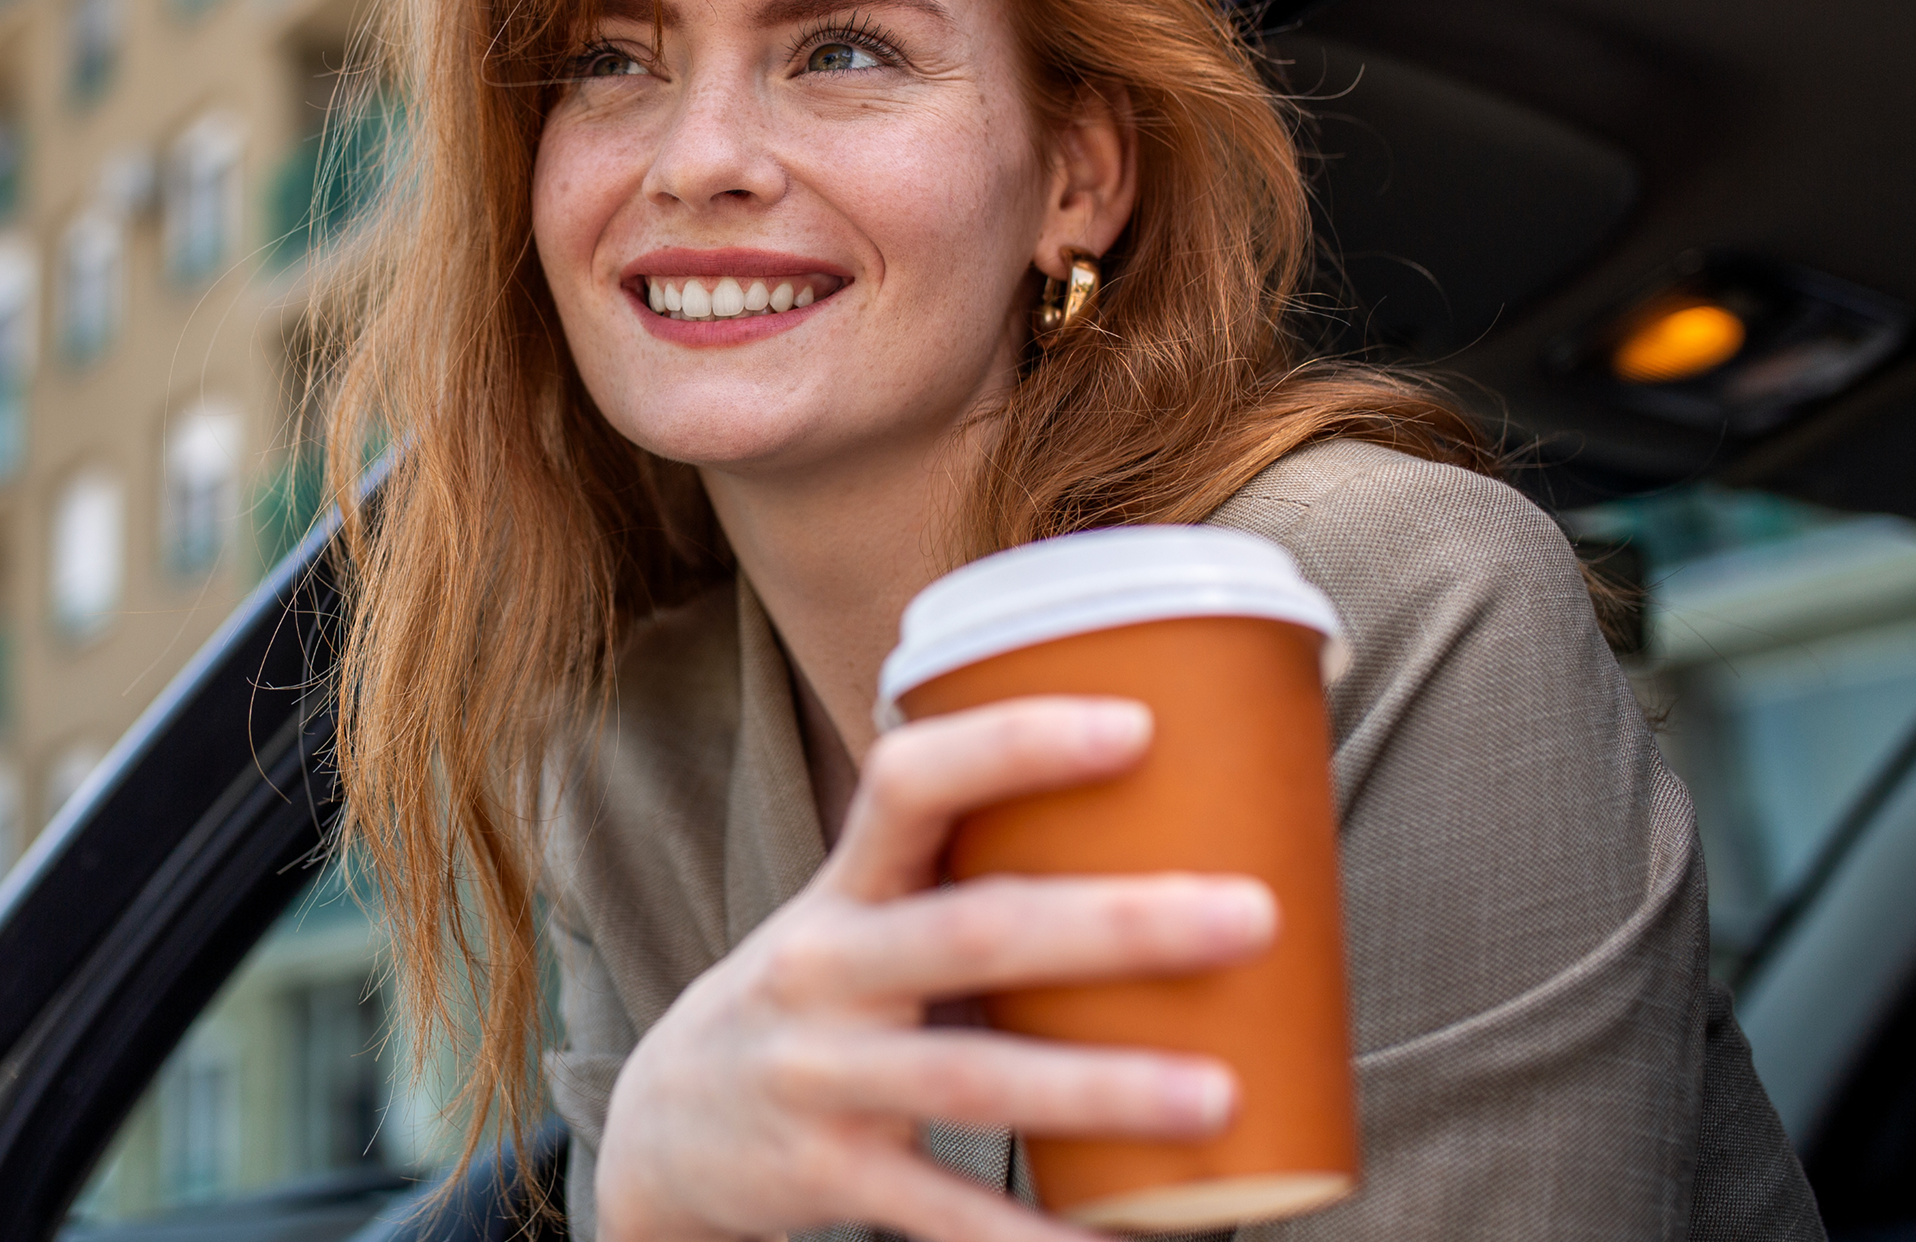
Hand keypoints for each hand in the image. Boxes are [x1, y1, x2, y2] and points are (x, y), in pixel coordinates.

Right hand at [593, 696, 1277, 1241]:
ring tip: (1220, 1095)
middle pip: (974, 931)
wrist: (663, 1128)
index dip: (1014, 746)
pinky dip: (1036, 1239)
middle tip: (1251, 914)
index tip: (1134, 725)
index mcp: (845, 889)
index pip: (910, 784)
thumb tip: (1172, 832)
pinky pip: (944, 1215)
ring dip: (1101, 1087)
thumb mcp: (858, 921)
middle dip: (1116, 922)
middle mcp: (823, 970)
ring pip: (971, 1079)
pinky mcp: (827, 1176)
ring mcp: (821, 1077)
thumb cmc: (815, 1000)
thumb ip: (968, 882)